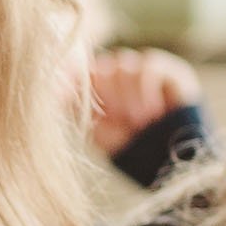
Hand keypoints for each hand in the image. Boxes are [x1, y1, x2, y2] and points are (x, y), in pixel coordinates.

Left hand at [85, 48, 200, 156]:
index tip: (82, 105)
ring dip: (127, 96)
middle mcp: (118, 74)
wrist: (173, 160)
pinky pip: (148, 66)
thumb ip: (78, 108)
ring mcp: (142, 69)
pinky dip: (144, 91)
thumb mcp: (98, 130)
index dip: (77, 84)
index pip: (80, 73)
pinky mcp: (169, 70)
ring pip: (123, 65)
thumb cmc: (132, 147)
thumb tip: (52, 91)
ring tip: (137, 122)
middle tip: (121, 120)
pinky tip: (151, 113)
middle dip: (108, 95)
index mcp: (97, 87)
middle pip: (101, 67)